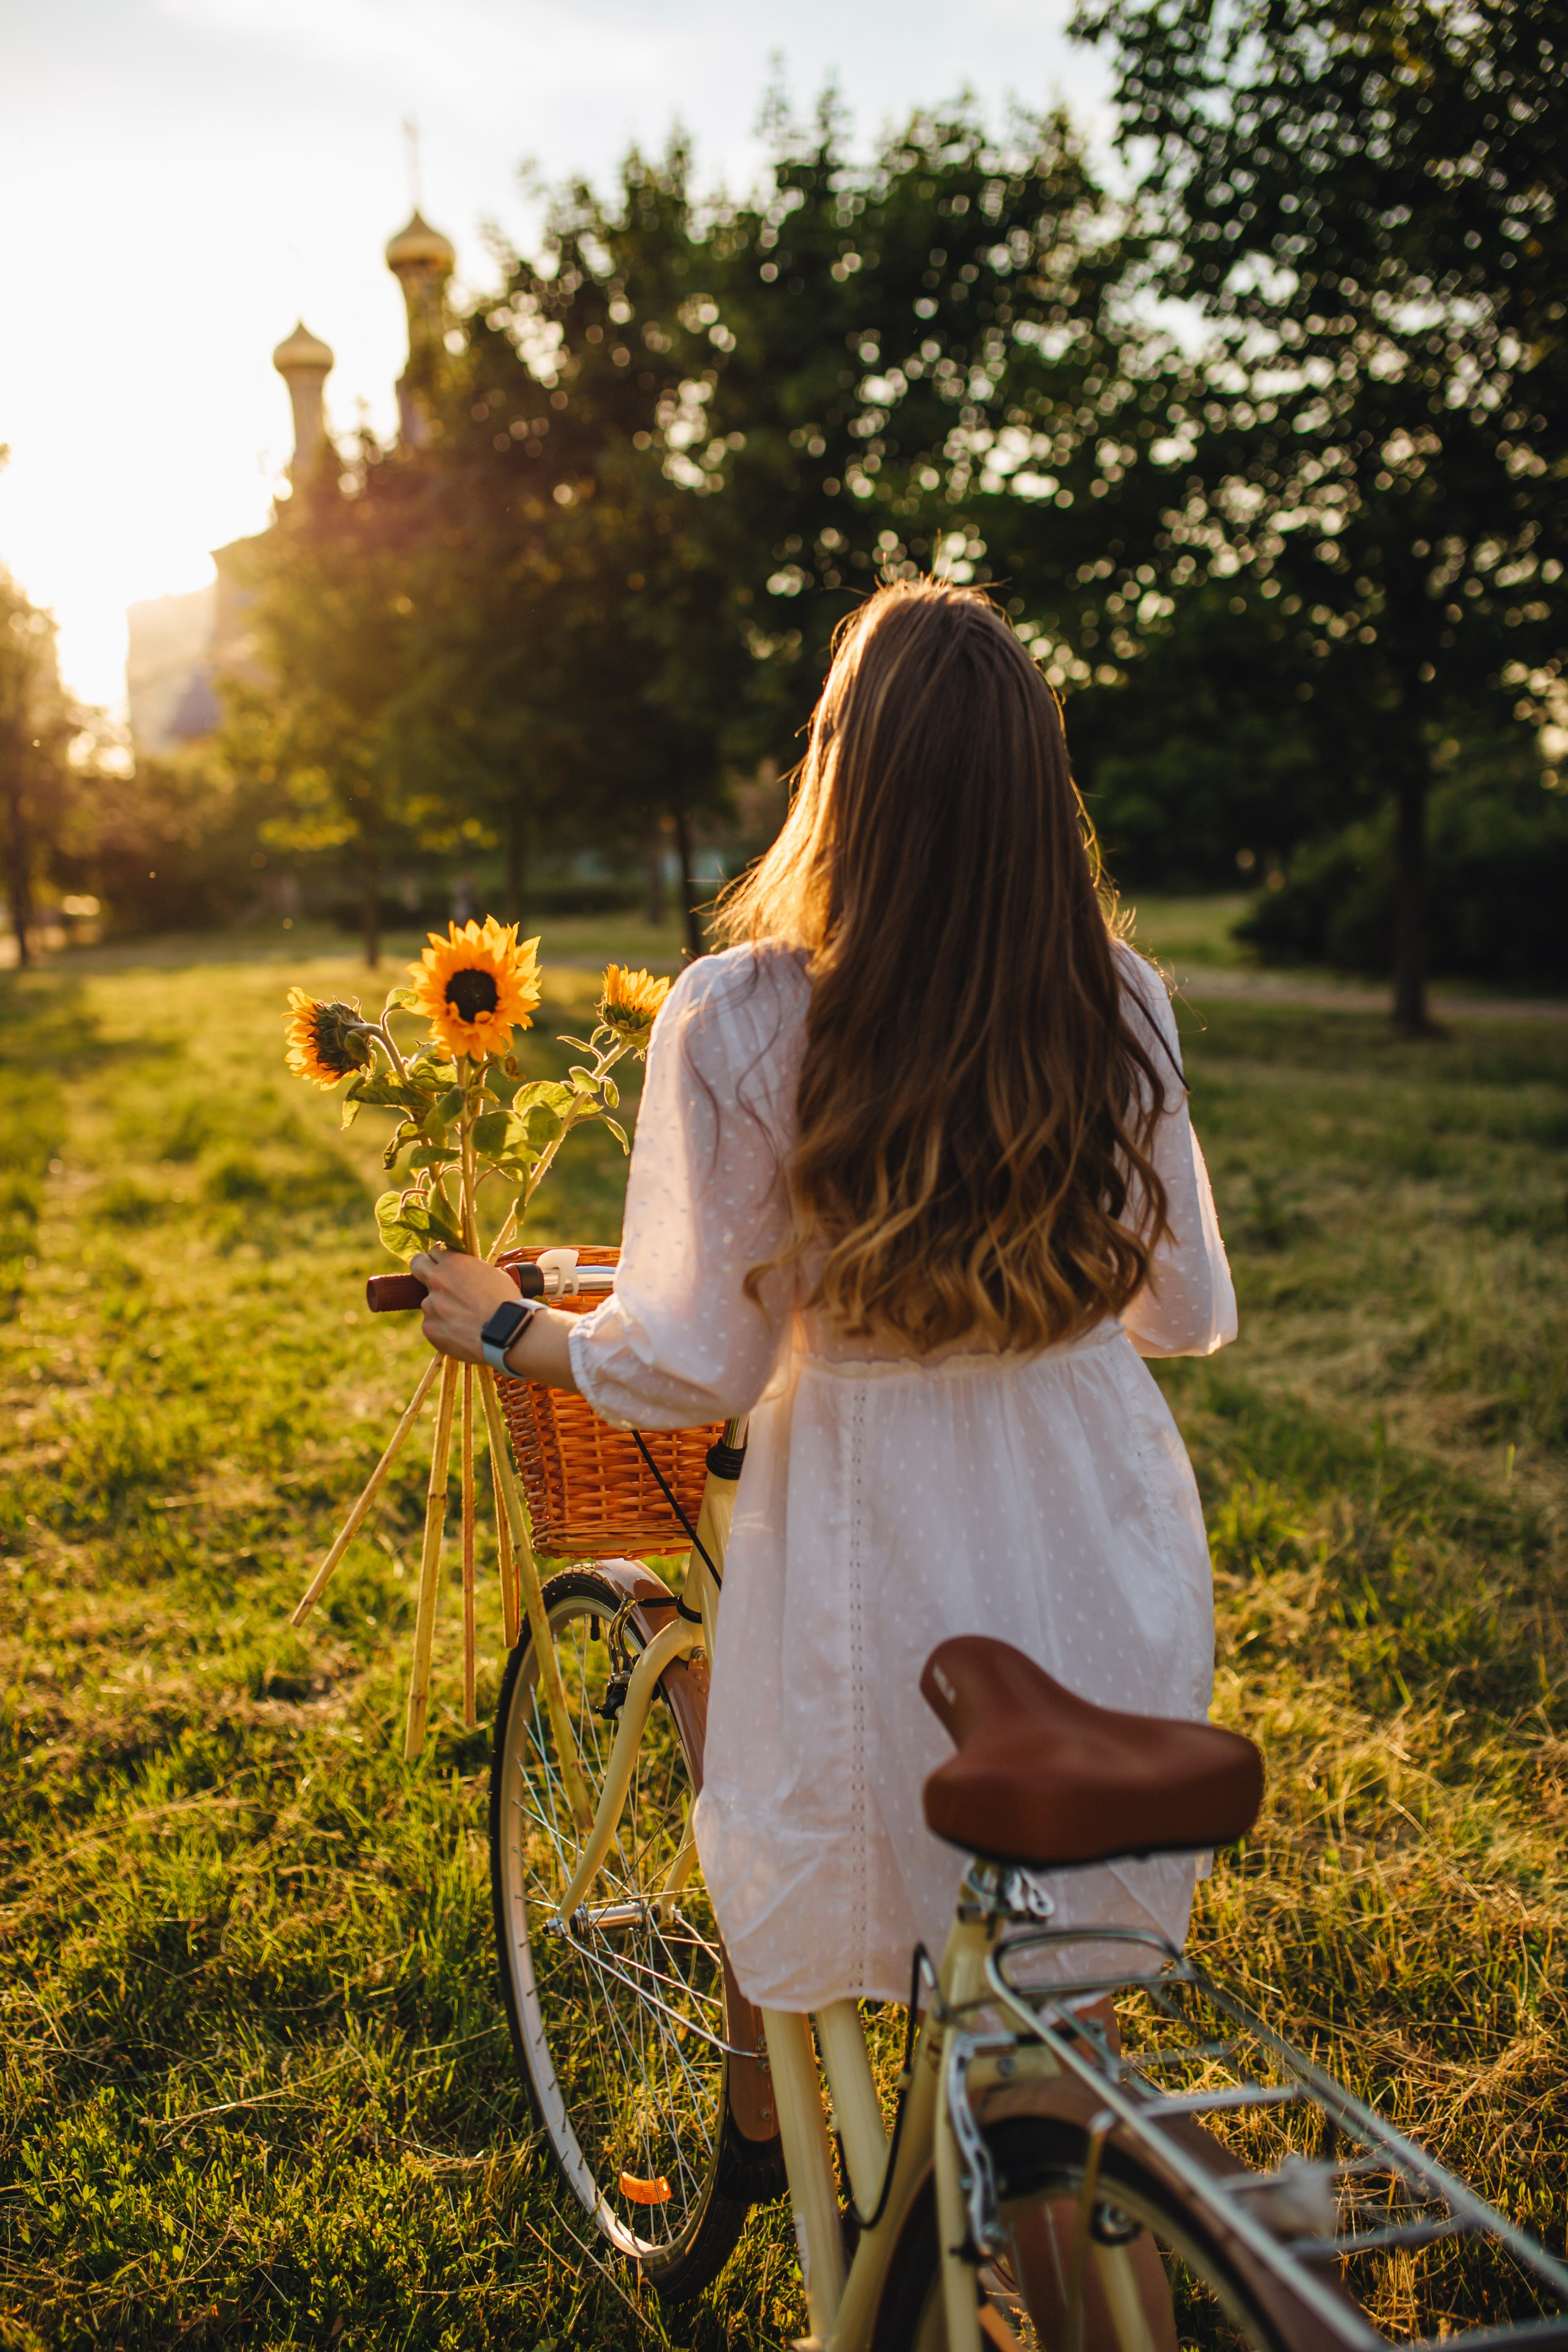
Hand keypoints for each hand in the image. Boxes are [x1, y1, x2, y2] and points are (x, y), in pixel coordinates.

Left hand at [410, 1245, 519, 1364]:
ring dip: (441, 1307)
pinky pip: (432, 1324)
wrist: (506, 1334)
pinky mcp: (429, 1327)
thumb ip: (473, 1271)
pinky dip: (443, 1328)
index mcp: (454, 1263)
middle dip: (424, 1269)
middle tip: (437, 1280)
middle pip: (417, 1264)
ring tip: (464, 1320)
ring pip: (429, 1302)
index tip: (446, 1264)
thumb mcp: (494, 1275)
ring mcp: (430, 1305)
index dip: (441, 1257)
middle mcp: (437, 1280)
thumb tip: (468, 1274)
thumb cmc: (506, 1304)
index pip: (435, 1249)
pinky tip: (462, 1334)